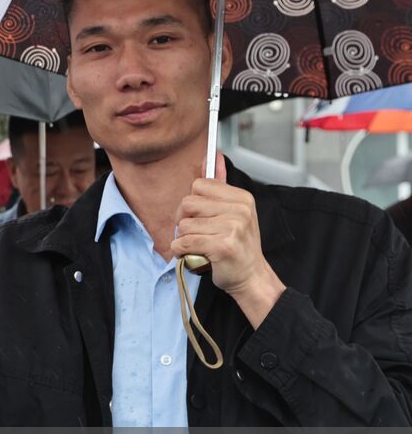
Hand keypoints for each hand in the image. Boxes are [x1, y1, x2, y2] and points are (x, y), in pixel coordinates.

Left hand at [170, 155, 284, 327]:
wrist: (251, 277)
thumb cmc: (237, 246)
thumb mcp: (232, 212)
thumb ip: (219, 184)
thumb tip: (212, 155)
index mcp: (242, 197)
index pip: (198, 185)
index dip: (192, 203)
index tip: (202, 217)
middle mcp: (240, 210)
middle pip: (187, 203)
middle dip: (184, 221)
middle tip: (198, 234)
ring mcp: (233, 227)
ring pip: (183, 225)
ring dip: (184, 240)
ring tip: (200, 247)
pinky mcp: (223, 246)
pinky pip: (183, 243)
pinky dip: (182, 252)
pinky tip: (196, 255)